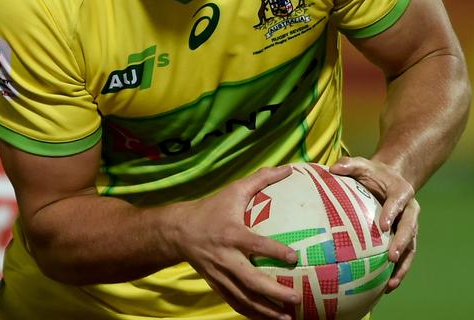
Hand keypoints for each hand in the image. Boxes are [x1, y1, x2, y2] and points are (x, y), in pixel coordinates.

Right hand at [169, 165, 299, 319]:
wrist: (177, 231)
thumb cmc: (211, 208)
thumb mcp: (233, 190)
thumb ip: (260, 179)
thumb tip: (288, 168)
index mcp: (231, 234)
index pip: (255, 245)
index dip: (274, 251)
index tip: (295, 257)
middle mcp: (225, 257)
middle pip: (249, 279)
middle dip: (273, 292)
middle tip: (295, 298)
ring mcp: (219, 274)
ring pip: (243, 297)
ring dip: (264, 310)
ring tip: (286, 318)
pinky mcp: (216, 284)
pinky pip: (235, 302)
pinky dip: (251, 313)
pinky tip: (268, 319)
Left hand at [330, 156, 417, 292]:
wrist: (390, 178)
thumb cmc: (372, 172)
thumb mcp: (361, 164)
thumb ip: (349, 164)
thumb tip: (332, 168)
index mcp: (402, 192)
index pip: (399, 202)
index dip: (393, 213)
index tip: (384, 226)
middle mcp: (410, 210)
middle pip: (410, 228)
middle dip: (402, 243)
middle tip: (391, 257)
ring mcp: (409, 226)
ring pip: (411, 247)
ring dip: (403, 266)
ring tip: (391, 283)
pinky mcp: (405, 238)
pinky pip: (405, 256)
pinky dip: (398, 271)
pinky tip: (386, 287)